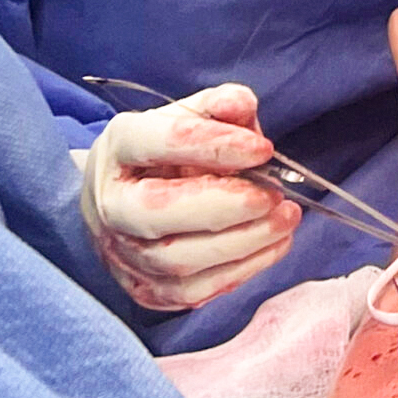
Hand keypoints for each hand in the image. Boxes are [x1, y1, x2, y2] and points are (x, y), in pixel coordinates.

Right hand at [78, 85, 301, 310]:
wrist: (123, 198)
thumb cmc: (165, 153)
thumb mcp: (190, 116)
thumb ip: (219, 106)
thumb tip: (240, 105)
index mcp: (119, 147)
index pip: (160, 142)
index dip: (214, 145)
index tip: (263, 149)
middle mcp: (111, 204)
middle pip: (160, 213)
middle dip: (228, 206)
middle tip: (275, 195)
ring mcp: (122, 252)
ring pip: (178, 261)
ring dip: (243, 242)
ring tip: (286, 219)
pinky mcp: (144, 289)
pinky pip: (190, 292)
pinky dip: (239, 272)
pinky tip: (273, 246)